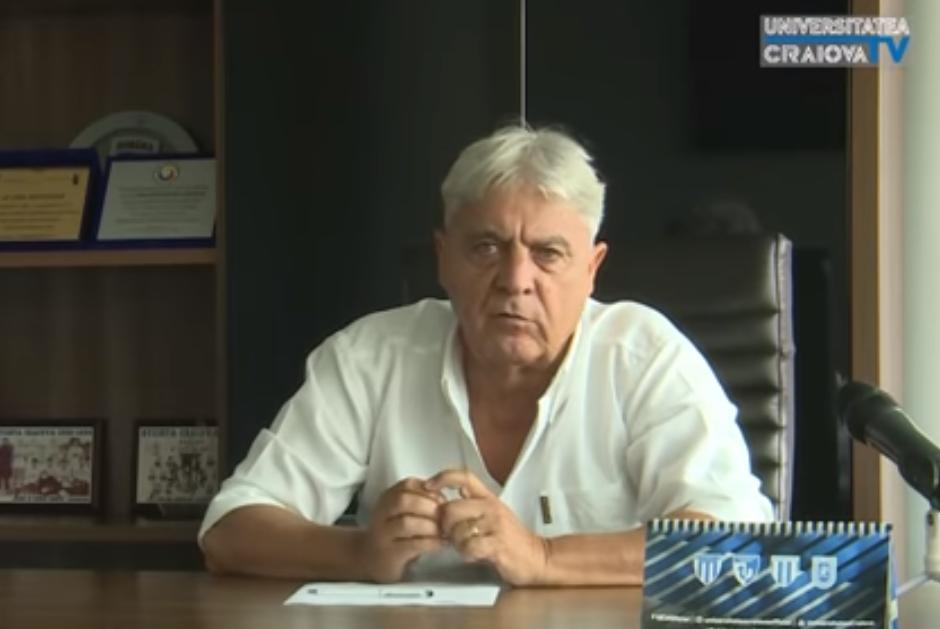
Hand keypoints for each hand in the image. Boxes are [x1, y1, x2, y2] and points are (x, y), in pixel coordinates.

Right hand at [361, 477, 445, 582]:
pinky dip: (431, 543)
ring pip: (406, 523)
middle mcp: (382, 513)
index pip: (407, 485)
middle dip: (428, 506)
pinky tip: (441, 543)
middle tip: (445, 516)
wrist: (371, 558)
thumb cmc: (394, 532)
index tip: (442, 500)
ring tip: (444, 530)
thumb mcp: (402, 511)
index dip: (429, 490)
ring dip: (430, 526)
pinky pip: (412, 545)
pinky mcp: (390, 554)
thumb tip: (445, 500)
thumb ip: (419, 501)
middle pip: (403, 501)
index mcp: (388, 498)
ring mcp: (384, 534)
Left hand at [424, 469, 548, 585]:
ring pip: (457, 529)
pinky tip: (473, 554)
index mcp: (488, 498)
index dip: (443, 477)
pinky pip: (468, 546)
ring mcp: (494, 525)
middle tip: (450, 534)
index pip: (464, 476)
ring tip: (466, 545)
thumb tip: (441, 503)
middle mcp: (491, 507)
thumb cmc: (511, 538)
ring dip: (456, 542)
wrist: (536, 557)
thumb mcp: (491, 514)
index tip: (428, 485)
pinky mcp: (497, 544)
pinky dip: (466, 553)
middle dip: (444, 525)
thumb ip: (469, 506)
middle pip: (451, 508)